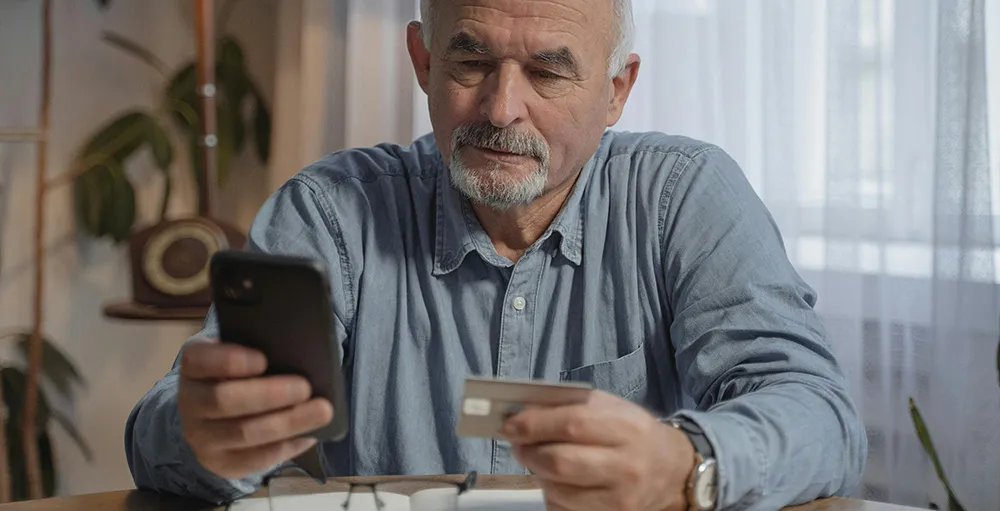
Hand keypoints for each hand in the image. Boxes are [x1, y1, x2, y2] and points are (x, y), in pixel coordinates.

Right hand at [177, 339, 333, 478]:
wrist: (214, 416)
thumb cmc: (238, 375)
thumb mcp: (240, 354)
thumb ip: (260, 350)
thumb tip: (300, 354)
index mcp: (194, 366)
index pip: (199, 360)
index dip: (228, 360)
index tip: (263, 360)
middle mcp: (190, 402)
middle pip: (224, 400)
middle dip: (269, 394)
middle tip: (306, 387)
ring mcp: (201, 436)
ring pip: (243, 433)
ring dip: (287, 422)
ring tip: (321, 412)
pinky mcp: (220, 462)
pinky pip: (254, 459)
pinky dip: (286, 446)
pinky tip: (309, 435)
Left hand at [501, 391, 695, 510]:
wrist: (671, 471)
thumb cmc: (634, 434)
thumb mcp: (611, 408)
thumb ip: (570, 405)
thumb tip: (523, 411)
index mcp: (627, 428)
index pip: (571, 424)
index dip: (534, 424)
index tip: (510, 424)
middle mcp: (626, 466)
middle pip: (559, 463)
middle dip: (529, 452)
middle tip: (519, 444)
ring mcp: (619, 499)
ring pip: (557, 490)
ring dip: (539, 474)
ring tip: (542, 460)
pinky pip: (563, 510)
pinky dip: (553, 495)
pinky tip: (561, 482)